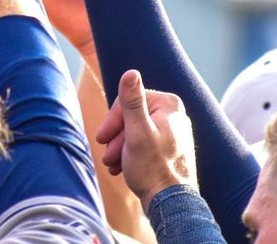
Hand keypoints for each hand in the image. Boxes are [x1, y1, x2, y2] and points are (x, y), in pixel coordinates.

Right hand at [95, 70, 197, 211]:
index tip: (102, 138)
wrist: (170, 204)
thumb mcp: (137, 132)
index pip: (130, 101)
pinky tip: (121, 168)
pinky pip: (144, 144)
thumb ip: (132, 102)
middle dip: (116, 137)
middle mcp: (174, 115)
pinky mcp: (170, 149)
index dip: (113, 120)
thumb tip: (130, 72)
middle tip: (106, 155)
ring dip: (120, 147)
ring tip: (112, 165)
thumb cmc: (153, 168)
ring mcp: (173, 133)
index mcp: (169, 105)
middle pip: (133, 117)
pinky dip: (130, 154)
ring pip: (136, 132)